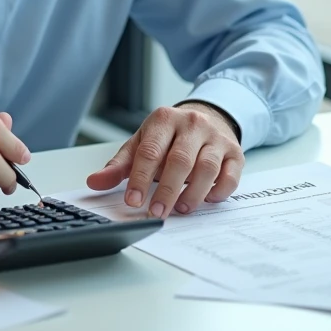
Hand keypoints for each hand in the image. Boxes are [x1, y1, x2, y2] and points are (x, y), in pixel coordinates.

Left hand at [86, 103, 243, 218]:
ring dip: (193, 193)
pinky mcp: (235, 151)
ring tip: (180, 209)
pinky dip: (219, 191)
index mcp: (164, 119)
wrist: (208, 117)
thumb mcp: (142, 143)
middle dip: (166, 191)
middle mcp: (192, 123)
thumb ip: (120, 165)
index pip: (150, 151)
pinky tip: (207, 200)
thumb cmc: (170, 137)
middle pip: (180, 160)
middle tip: (156, 213)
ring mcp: (216, 137)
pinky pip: (231, 174)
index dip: (140, 178)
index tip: (132, 201)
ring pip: (207, 167)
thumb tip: (94, 182)